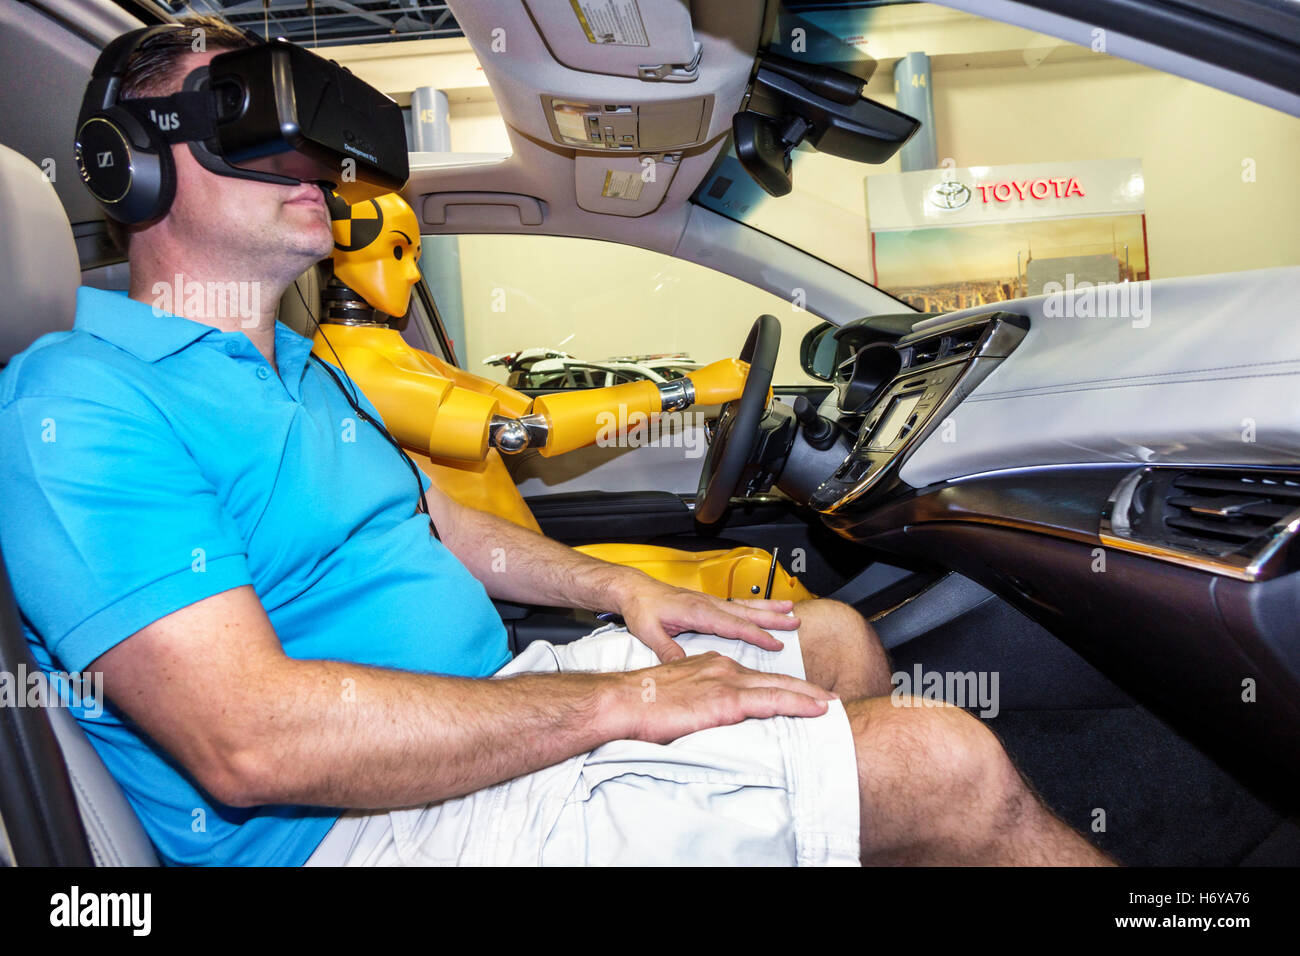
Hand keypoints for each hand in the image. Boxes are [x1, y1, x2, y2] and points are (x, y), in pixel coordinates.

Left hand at [614, 574, 799, 662]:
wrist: (633, 590)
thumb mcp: (649, 632)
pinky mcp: (707, 603)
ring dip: (768, 608)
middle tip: (795, 622)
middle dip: (772, 618)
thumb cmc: (640, 608)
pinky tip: (764, 610)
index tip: (775, 643)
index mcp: (697, 611)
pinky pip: (736, 604)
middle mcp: (707, 604)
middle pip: (746, 612)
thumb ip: (667, 649)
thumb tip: (683, 667)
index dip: (755, 635)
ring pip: (744, 605)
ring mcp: (708, 602)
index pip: (733, 624)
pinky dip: (754, 607)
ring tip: (790, 610)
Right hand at [615, 651, 835, 743]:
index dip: (780, 685)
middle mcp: (722, 667)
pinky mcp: (725, 699)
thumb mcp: (678, 698)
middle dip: (804, 689)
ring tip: (829, 705)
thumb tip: (711, 721)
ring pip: (778, 687)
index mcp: (711, 666)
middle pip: (773, 678)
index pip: (754, 676)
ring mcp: (726, 681)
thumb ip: (700, 704)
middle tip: (827, 698)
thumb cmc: (641, 704)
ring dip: (808, 696)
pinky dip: (797, 703)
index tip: (799, 694)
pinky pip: (771, 700)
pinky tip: (814, 710)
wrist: (622, 701)